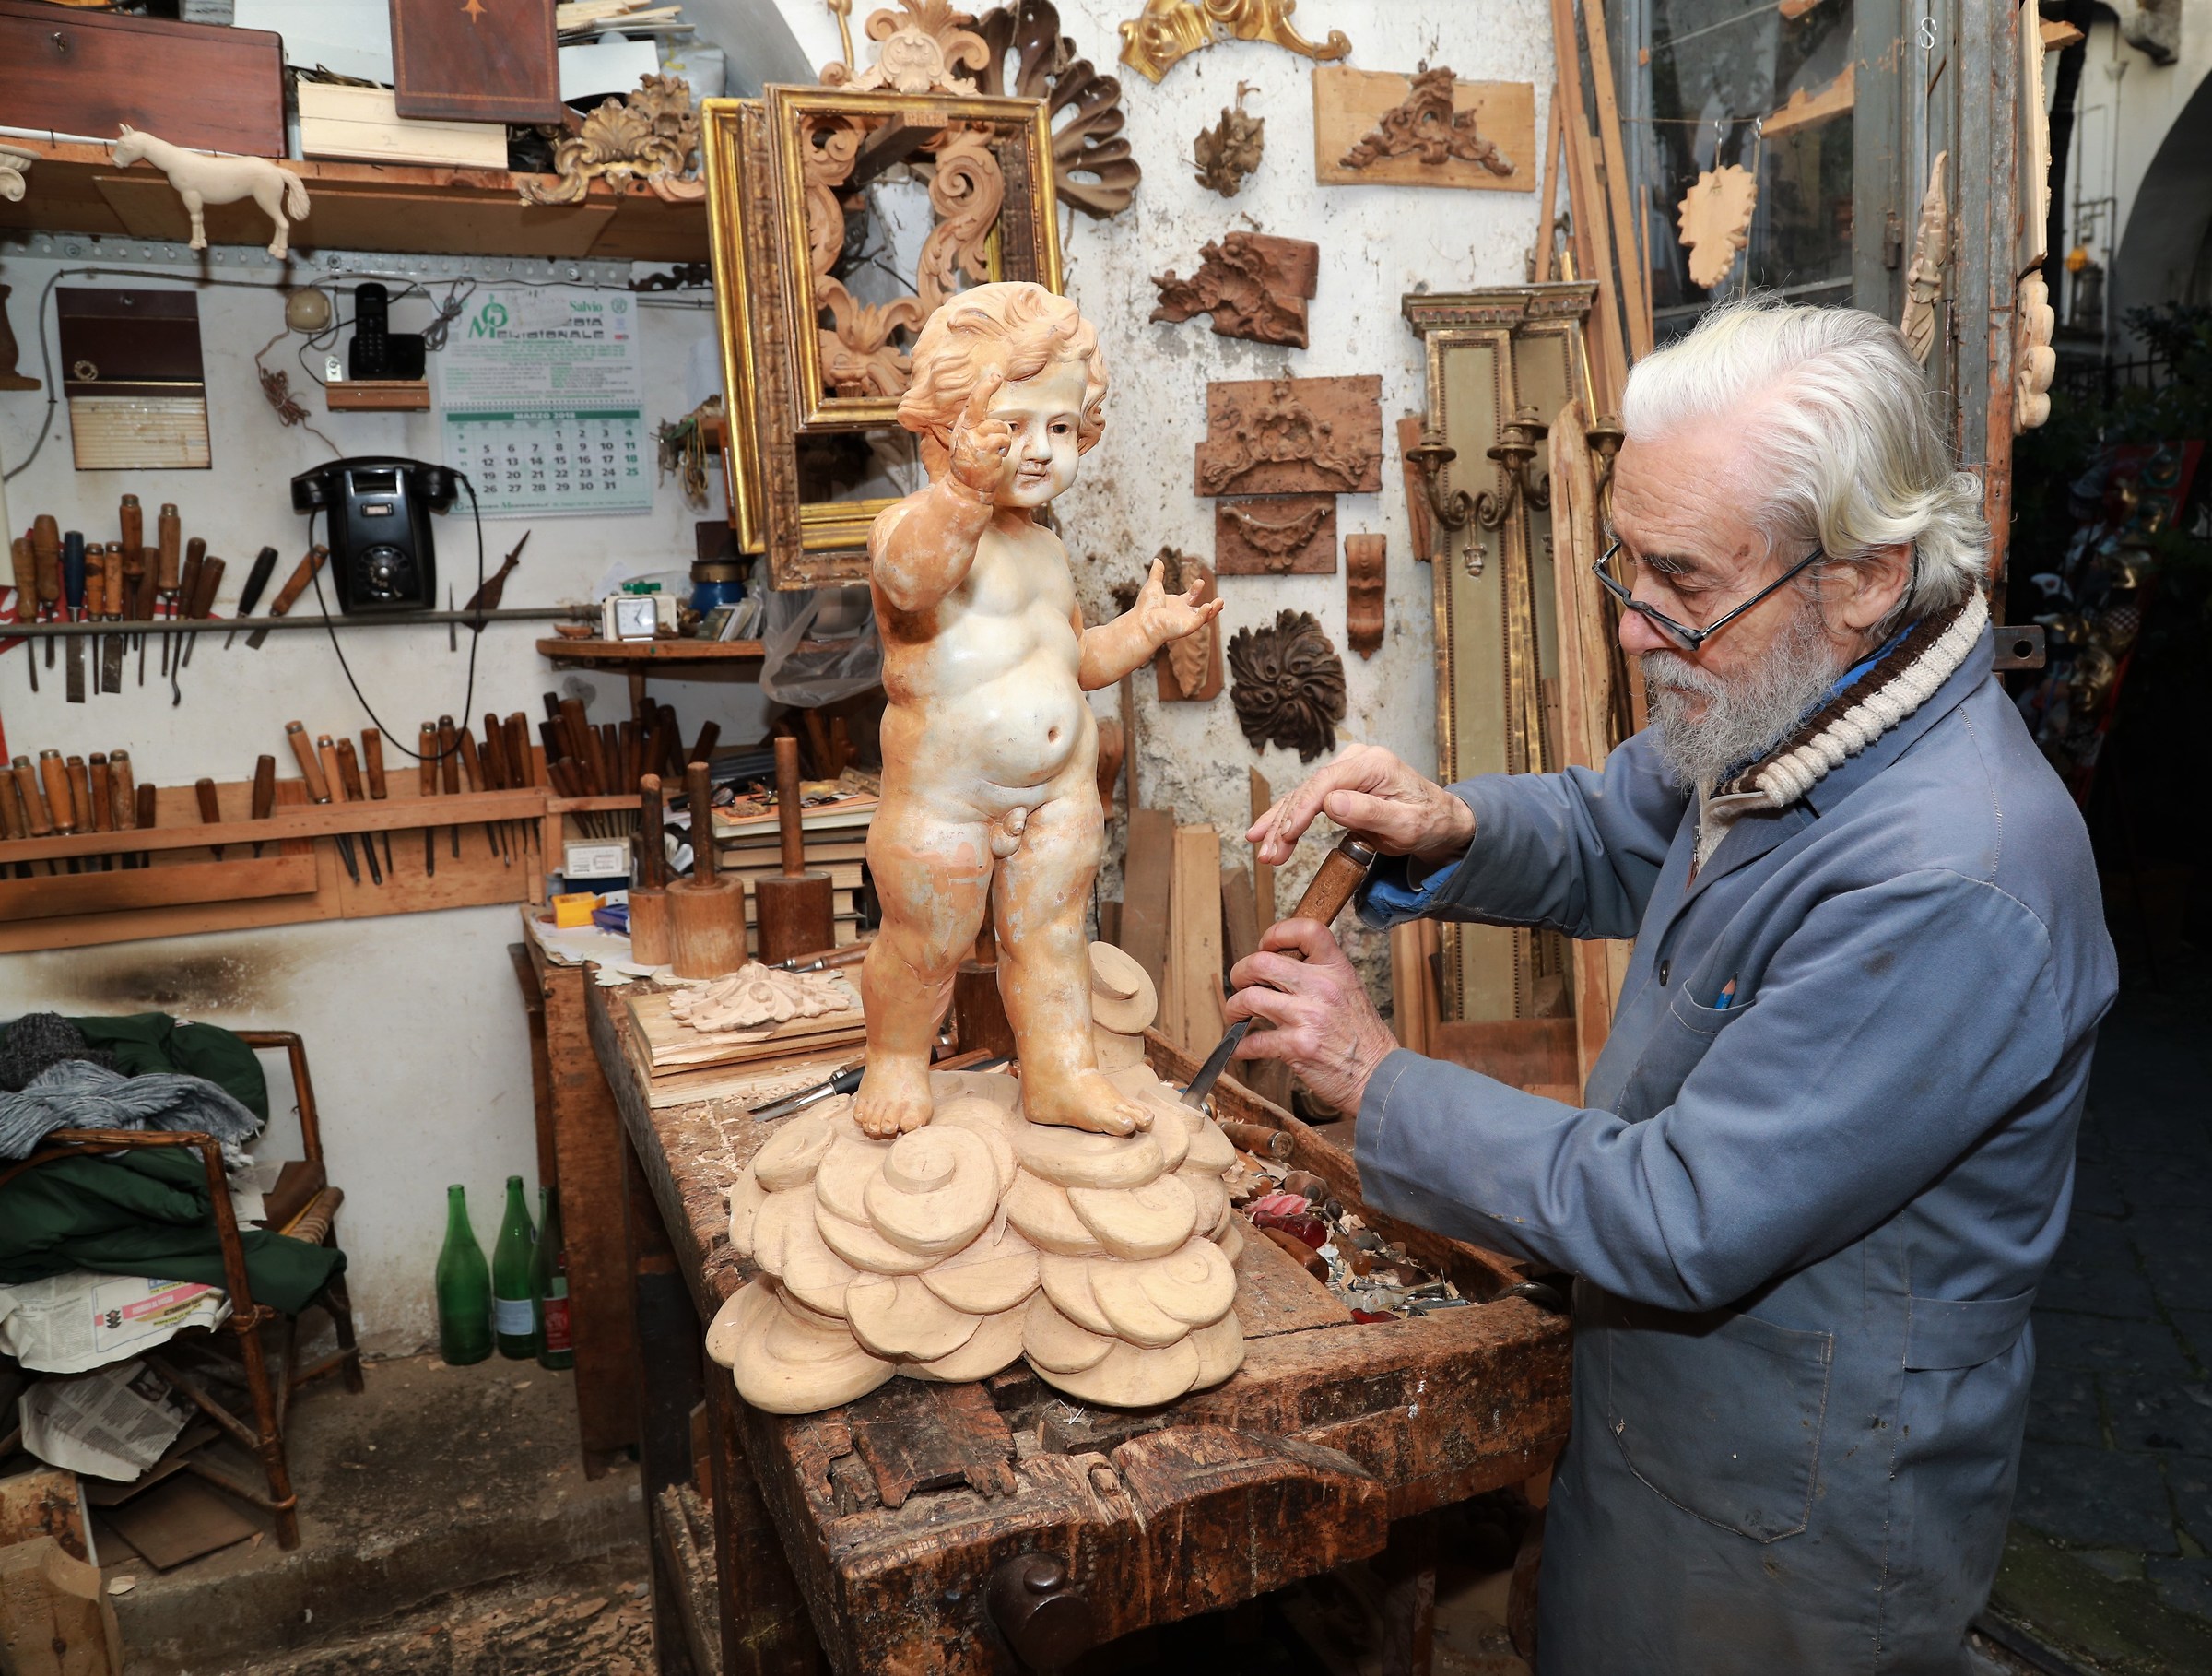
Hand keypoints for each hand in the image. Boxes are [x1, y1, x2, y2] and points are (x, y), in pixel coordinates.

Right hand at [947, 370, 1011, 499]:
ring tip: (993, 453)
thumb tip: (982, 407)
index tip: (996, 374)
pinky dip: (1003, 449)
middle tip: (997, 408)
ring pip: (1000, 427)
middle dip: (993, 412)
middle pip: (985, 409)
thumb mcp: (968, 440)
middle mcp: (967, 429)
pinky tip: (995, 459)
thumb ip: (975, 424)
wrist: (966, 488)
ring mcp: (976, 439)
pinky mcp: (986, 450)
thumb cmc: (971, 463)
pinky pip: (1003, 440)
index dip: (985, 386)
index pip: (973, 401)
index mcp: (963, 426)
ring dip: (1002, 439)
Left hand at [1134, 557, 1223, 647]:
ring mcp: (1185, 621)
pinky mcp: (1187, 628)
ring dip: (1214, 611)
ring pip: (1204, 618)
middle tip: (1221, 600)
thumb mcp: (1153, 585)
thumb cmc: (1145, 607)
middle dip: (1213, 607)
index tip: (1200, 581)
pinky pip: (1199, 621)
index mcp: (1176, 605)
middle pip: (1201, 611)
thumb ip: (1157, 573)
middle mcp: (1182, 614)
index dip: (1196, 589)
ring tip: (1221, 602)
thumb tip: (1157, 560)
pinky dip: (1205, 614)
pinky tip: (1208, 605)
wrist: (1142, 621)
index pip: (1190, 597)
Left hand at [1222, 919, 1398, 1114]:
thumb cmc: (1364, 1038)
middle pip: (1261, 962)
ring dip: (1234, 1008)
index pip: (1306, 930)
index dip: (1277, 933)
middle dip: (1240, 972)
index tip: (1265, 947)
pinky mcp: (1297, 1046)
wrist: (1380, 1076)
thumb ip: (1320, 976)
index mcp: (1336, 969)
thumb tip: (1280, 969)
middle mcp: (1321, 987)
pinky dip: (1241, 1046)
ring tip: (1236, 1015)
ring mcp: (1308, 1016)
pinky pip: (1254, 1041)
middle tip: (1240, 983)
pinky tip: (1242, 1048)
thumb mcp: (1350, 991)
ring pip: (1249, 998)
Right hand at [1247, 743, 1474, 865]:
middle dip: (1284, 823)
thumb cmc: (1428, 822)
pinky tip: (1266, 834)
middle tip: (1269, 855)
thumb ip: (1370, 814)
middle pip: (1309, 789)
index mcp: (1373, 764)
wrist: (1440, 821)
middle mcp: (1356, 761)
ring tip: (1264, 852)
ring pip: (1302, 796)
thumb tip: (1331, 804)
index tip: (1287, 834)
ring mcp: (1346, 771)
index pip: (1327, 781)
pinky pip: (1308, 802)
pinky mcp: (1339, 785)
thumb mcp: (1407, 825)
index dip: (1302, 808)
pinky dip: (1287, 820)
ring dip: (1280, 825)